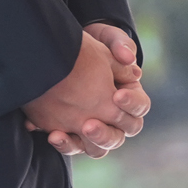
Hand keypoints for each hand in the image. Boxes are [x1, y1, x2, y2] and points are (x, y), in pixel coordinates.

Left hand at [23, 26, 149, 158]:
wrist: (66, 51)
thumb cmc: (95, 44)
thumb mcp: (108, 38)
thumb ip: (120, 44)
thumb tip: (129, 59)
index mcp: (130, 96)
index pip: (140, 108)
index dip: (132, 104)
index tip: (117, 95)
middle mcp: (114, 117)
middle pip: (120, 136)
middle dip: (105, 133)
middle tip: (89, 124)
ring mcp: (93, 127)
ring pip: (96, 149)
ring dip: (82, 144)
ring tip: (62, 134)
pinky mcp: (72, 132)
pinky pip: (70, 145)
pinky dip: (60, 142)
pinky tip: (47, 132)